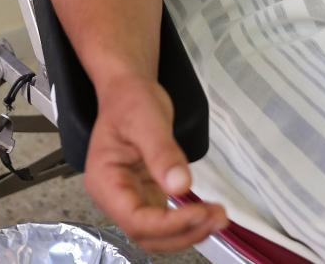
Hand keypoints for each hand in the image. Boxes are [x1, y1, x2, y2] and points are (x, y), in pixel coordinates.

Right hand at [84, 76, 227, 251]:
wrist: (129, 89)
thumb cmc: (131, 101)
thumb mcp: (147, 120)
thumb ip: (163, 153)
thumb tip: (180, 186)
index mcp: (105, 181)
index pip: (135, 219)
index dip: (168, 224)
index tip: (200, 212)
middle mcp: (114, 197)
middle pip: (146, 234)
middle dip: (183, 232)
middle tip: (217, 217)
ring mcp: (130, 197)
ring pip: (157, 232)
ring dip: (188, 231)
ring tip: (219, 217)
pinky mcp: (146, 194)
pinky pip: (165, 218)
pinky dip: (186, 221)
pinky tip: (208, 213)